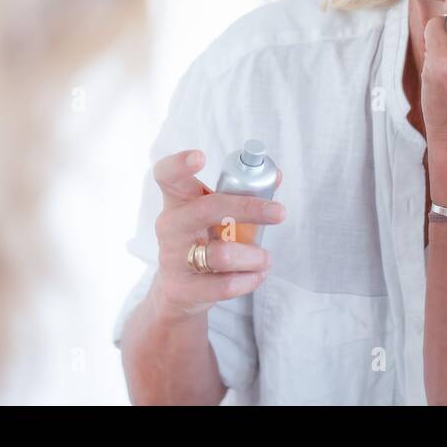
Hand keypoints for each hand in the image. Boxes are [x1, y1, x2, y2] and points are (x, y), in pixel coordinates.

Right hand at [150, 149, 286, 318]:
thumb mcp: (215, 214)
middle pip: (208, 209)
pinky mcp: (182, 288)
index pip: (167, 174)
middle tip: (279, 212)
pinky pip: (224, 285)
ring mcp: (173, 257)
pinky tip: (257, 274)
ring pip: (222, 254)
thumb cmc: (203, 240)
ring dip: (255, 256)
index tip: (201, 157)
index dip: (179, 163)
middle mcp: (170, 225)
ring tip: (266, 258)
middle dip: (249, 208)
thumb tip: (275, 174)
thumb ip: (242, 192)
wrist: (180, 289)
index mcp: (177, 200)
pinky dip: (249, 279)